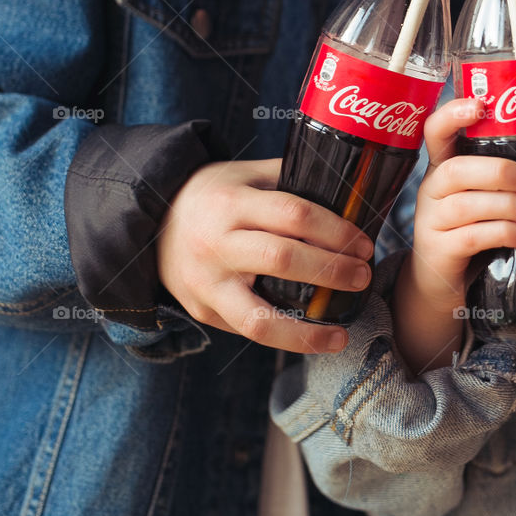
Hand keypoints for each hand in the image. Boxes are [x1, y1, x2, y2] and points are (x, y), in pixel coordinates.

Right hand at [156, 159, 372, 353]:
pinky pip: (248, 331)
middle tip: (363, 276)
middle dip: (331, 271)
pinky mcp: (202, 311)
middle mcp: (216, 244)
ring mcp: (206, 283)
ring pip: (258, 317)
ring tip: (341, 336)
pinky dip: (284, 339)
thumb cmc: (213, 196)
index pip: (293, 214)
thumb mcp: (246, 175)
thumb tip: (349, 193)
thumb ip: (290, 180)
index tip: (364, 243)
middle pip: (281, 260)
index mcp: (231, 202)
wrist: (152, 224)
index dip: (335, 230)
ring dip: (306, 332)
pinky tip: (313, 340)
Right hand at [393, 97, 515, 373]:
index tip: (479, 105)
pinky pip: (471, 238)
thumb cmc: (474, 230)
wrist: (442, 284)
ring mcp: (430, 221)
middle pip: (455, 170)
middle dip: (499, 171)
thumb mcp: (485, 198)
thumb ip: (508, 179)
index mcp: (443, 167)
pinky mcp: (438, 252)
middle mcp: (432, 189)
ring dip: (509, 206)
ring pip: (465, 206)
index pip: (435, 130)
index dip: (452, 114)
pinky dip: (505, 234)